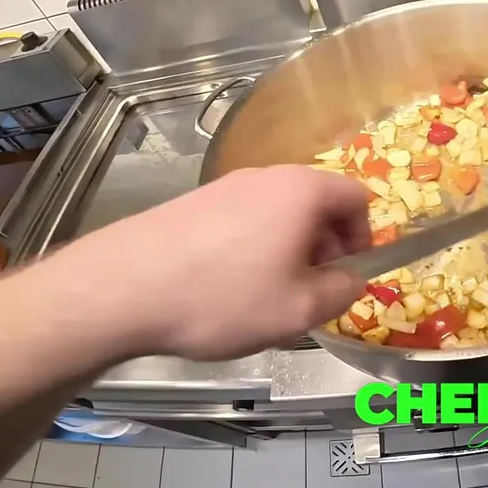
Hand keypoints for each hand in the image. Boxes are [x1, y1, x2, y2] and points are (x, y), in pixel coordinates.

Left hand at [50, 165, 369, 360]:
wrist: (124, 289)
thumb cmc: (224, 297)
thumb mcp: (299, 310)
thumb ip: (341, 292)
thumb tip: (351, 278)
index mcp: (302, 190)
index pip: (357, 196)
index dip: (364, 237)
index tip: (348, 275)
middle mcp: (266, 177)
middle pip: (315, 203)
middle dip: (324, 247)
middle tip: (310, 293)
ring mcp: (224, 187)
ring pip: (276, 214)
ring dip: (286, 251)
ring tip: (266, 298)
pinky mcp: (192, 204)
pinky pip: (242, 222)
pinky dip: (250, 250)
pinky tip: (225, 291)